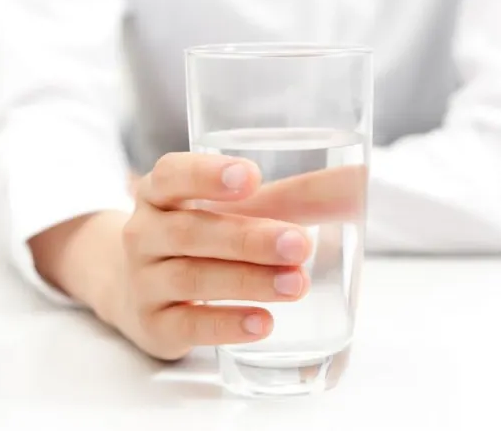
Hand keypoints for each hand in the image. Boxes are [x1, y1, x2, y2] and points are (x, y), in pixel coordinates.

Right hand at [115, 153, 314, 360]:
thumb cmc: (203, 239)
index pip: (171, 175)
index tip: (252, 177)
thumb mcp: (236, 210)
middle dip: (248, 239)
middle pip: (189, 232)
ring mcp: (144, 281)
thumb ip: (295, 196)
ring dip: (247, 281)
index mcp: (159, 193)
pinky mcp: (154, 325)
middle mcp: (143, 234)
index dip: (206, 175)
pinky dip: (226, 324)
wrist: (140, 292)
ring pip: (191, 278)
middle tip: (301, 244)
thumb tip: (360, 180)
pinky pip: (188, 325)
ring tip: (296, 284)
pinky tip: (263, 323)